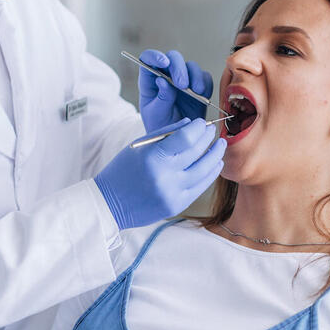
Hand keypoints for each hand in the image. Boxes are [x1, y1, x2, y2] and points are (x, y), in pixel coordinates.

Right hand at [94, 118, 225, 229]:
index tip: (202, 123)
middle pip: (198, 152)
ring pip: (204, 171)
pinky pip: (200, 187)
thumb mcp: (139, 146)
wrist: (109, 204)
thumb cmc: (122, 171)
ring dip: (215, 156)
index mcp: (153, 157)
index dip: (199, 128)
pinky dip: (210, 174)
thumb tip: (191, 124)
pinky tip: (214, 164)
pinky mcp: (177, 205)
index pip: (186, 138)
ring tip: (219, 146)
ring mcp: (173, 193)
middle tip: (213, 132)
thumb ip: (166, 133)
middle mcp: (165, 176)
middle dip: (209, 139)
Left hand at [138, 49, 213, 131]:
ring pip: (191, 66)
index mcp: (150, 81)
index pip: (148, 59)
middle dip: (179, 68)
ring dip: (194, 75)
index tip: (164, 63)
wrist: (177, 140)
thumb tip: (163, 81)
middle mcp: (167, 77)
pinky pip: (204, 77)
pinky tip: (202, 94)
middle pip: (173, 58)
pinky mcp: (198, 88)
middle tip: (182, 84)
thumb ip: (161, 98)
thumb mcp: (156, 115)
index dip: (155, 56)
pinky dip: (205, 83)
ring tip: (196, 91)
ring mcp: (184, 81)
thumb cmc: (161, 127)